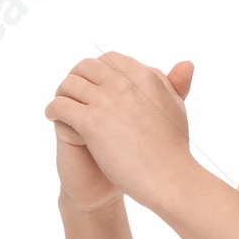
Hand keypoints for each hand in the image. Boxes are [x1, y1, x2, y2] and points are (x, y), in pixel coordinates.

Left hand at [45, 54, 195, 208]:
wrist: (170, 179)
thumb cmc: (174, 149)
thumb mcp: (177, 108)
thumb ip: (175, 84)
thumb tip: (185, 63)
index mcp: (145, 75)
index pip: (109, 60)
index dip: (97, 71)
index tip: (93, 86)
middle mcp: (125, 82)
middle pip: (86, 68)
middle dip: (76, 79)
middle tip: (71, 94)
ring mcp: (107, 101)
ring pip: (70, 84)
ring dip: (62, 93)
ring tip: (60, 106)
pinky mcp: (92, 121)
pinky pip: (61, 105)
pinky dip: (53, 109)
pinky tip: (53, 117)